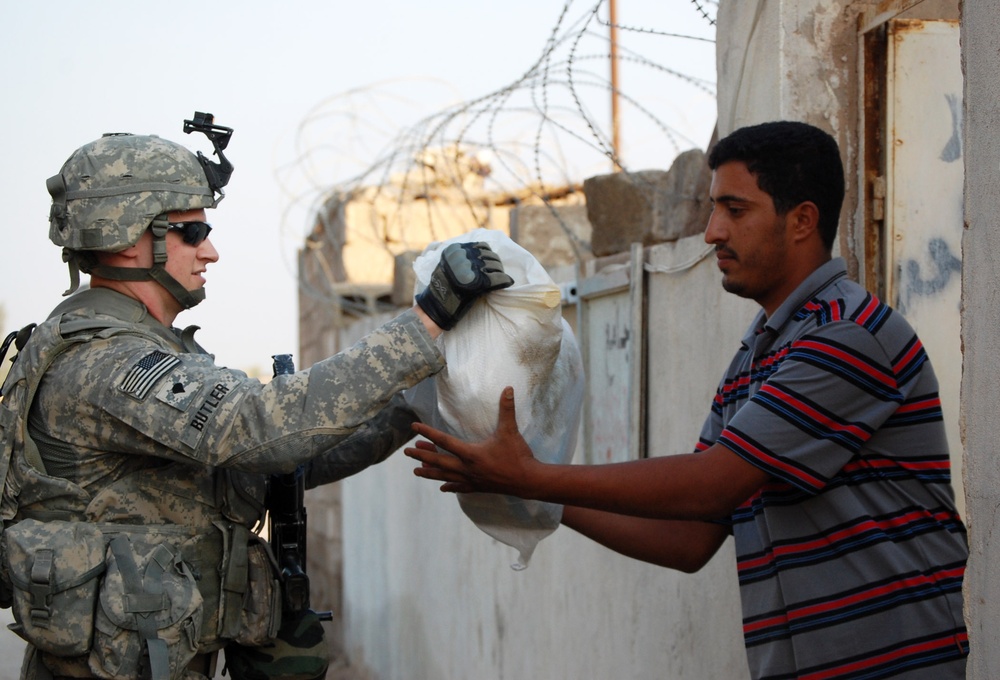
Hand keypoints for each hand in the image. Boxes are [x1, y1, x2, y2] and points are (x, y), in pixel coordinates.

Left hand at [405, 387, 538, 495]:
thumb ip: (507, 409)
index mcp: (471, 453)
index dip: (428, 433)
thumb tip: (508, 389)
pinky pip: (459, 487)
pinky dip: (450, 486)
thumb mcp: (510, 431)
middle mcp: (467, 468)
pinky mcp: (478, 487)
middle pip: (438, 461)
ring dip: (430, 472)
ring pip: (445, 476)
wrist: (528, 481)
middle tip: (406, 452)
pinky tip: (442, 488)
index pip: (444, 441)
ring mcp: (472, 479)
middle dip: (422, 455)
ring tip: (416, 471)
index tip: (414, 428)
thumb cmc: (518, 456)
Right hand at [415, 241, 513, 329]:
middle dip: (496, 264)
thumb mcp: (447, 266)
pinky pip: (498, 278)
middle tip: (498, 272)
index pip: (481, 246)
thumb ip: (462, 258)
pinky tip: (508, 282)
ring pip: (495, 265)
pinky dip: (505, 280)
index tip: (490, 262)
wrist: (436, 307)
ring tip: (501, 278)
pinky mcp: (479, 282)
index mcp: (456, 250)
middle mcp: (464, 256)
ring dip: (500, 272)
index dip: (489, 254)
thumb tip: (482, 255)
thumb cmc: (442, 289)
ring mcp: (471, 268)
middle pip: (490, 255)